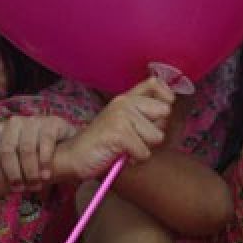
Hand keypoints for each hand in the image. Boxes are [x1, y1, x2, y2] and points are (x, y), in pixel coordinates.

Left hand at [0, 115, 77, 189]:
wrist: (68, 144)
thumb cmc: (35, 155)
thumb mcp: (15, 158)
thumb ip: (2, 164)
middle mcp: (14, 122)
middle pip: (7, 148)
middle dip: (12, 172)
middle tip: (18, 188)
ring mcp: (34, 121)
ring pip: (26, 148)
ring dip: (30, 170)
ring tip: (34, 184)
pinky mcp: (52, 122)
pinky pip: (45, 142)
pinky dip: (45, 161)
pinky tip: (46, 174)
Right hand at [55, 77, 174, 180]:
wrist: (72, 157)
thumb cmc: (102, 142)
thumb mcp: (124, 121)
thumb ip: (144, 111)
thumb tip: (170, 106)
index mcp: (126, 98)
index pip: (155, 83)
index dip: (165, 96)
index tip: (158, 112)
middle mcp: (124, 102)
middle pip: (165, 112)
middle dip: (155, 130)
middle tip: (134, 137)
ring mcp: (120, 116)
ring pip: (157, 136)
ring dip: (143, 147)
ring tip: (125, 146)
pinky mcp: (118, 134)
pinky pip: (144, 152)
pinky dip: (134, 159)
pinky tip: (119, 154)